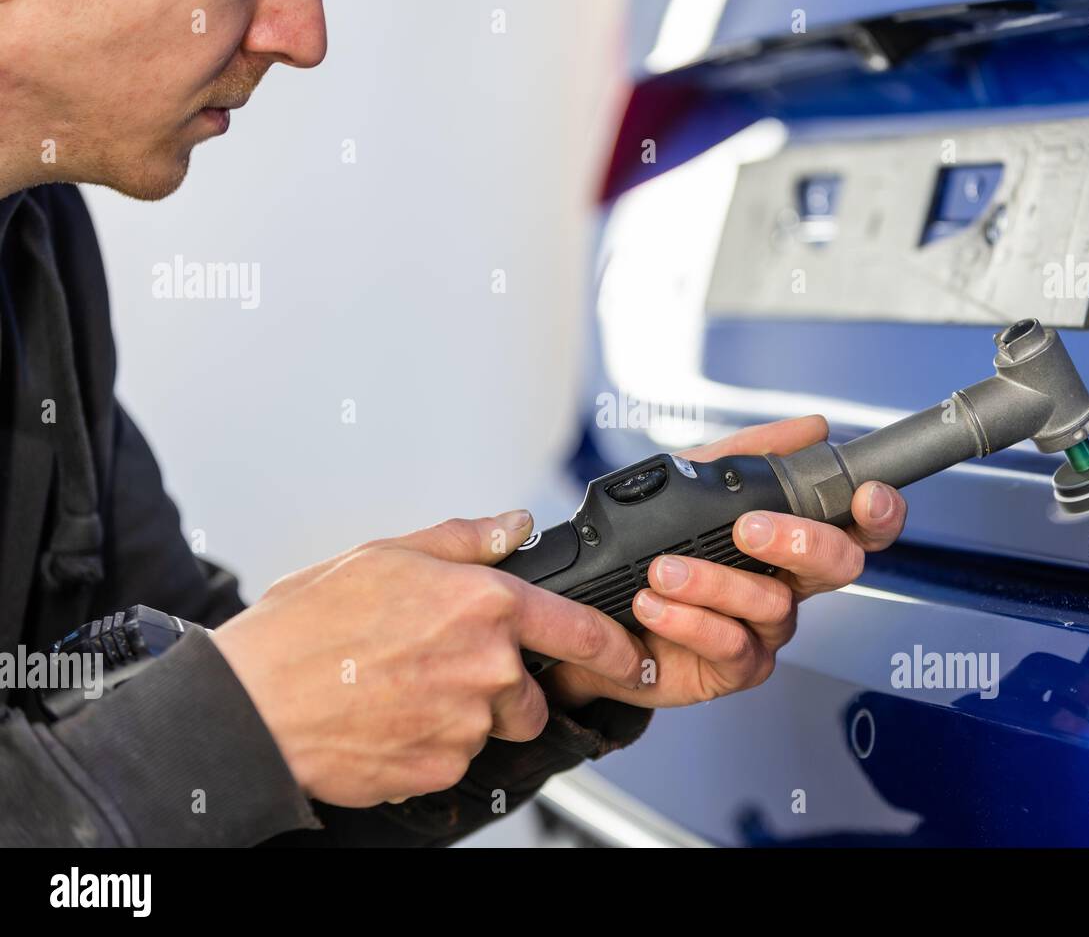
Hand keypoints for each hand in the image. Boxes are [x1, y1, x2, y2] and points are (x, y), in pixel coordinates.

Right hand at [212, 512, 648, 807]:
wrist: (251, 705)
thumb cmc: (307, 627)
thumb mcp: (386, 554)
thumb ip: (465, 541)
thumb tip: (514, 526)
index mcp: (483, 607)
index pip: (579, 631)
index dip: (614, 647)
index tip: (629, 657)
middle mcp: (485, 669)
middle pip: (529, 692)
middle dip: (503, 686)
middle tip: (438, 668)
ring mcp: (464, 726)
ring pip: (488, 727)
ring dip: (462, 715)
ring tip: (400, 690)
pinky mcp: (439, 769)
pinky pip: (453, 758)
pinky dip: (429, 744)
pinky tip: (386, 720)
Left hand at [543, 415, 905, 709]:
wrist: (593, 618)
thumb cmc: (650, 552)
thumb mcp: (686, 486)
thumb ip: (745, 454)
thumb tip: (811, 427)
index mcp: (788, 543)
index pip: (855, 529)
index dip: (876, 514)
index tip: (865, 496)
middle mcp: (786, 588)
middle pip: (835, 567)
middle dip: (799, 542)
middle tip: (749, 528)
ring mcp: (763, 632)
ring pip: (771, 606)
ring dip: (715, 582)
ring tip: (664, 570)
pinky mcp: (733, 671)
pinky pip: (729, 646)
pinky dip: (690, 621)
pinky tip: (654, 605)